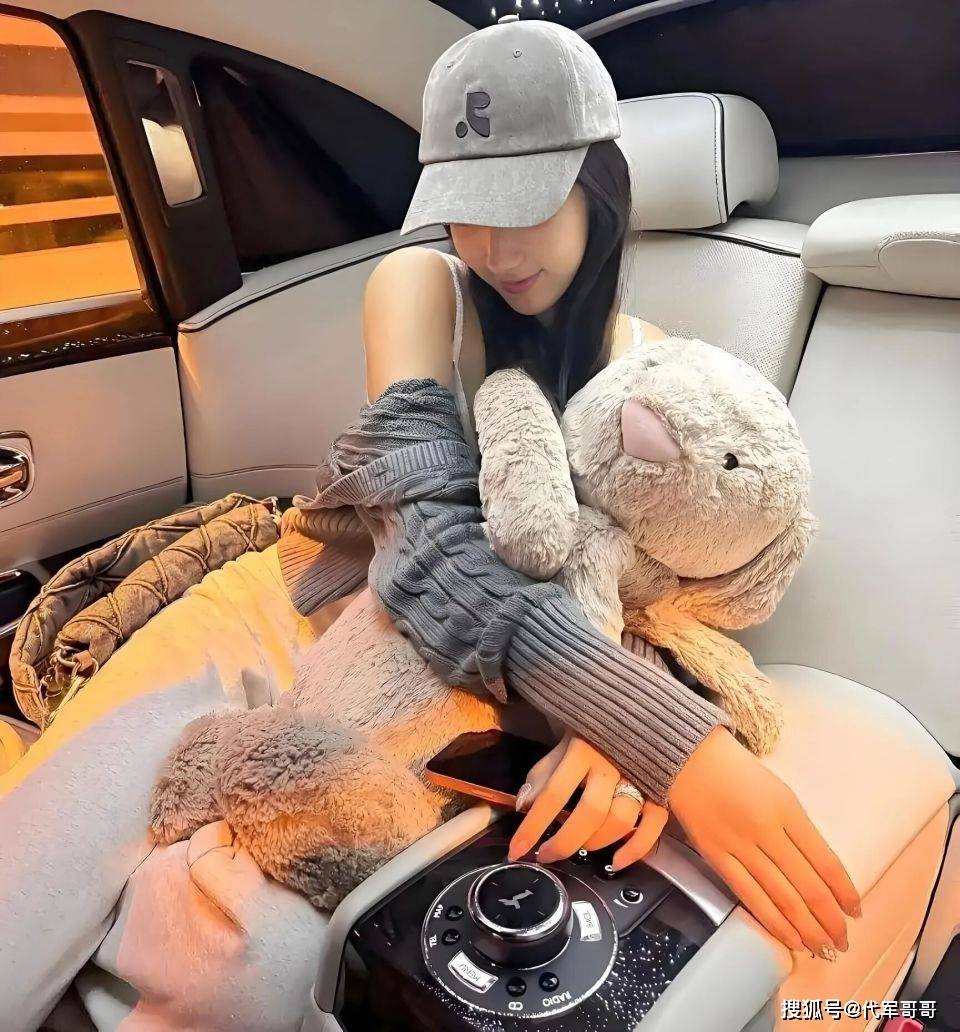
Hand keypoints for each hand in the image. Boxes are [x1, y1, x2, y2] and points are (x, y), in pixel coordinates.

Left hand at [507, 733, 667, 864]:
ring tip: (580, 849)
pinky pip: (653, 824)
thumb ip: (541, 777)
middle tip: (546, 855)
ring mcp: (639, 777)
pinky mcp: (659, 788)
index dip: (532, 827)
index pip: (553, 794)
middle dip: (565, 842)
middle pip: (591, 813)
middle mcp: (611, 764)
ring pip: (622, 820)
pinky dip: (636, 848)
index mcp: (581, 750)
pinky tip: (616, 863)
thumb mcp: (559, 748)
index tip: (516, 850)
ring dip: (597, 843)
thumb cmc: (589, 736)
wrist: (632, 716)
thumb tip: (523, 807)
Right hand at [667, 727, 861, 957]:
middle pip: (807, 886)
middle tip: (842, 942)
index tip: (855, 912)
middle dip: (830, 921)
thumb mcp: (780, 792)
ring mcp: (738, 845)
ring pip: (781, 897)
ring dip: (806, 929)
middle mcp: (766, 830)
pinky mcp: (715, 855)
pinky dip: (772, 921)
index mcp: (787, 809)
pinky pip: (749, 895)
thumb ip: (798, 830)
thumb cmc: (738, 772)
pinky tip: (789, 938)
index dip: (844, 893)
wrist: (689, 758)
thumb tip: (819, 873)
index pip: (826, 862)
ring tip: (822, 949)